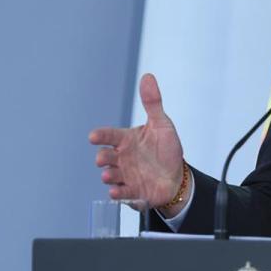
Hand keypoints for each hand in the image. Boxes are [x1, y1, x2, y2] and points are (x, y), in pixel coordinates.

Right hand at [89, 73, 186, 216]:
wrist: (176, 176)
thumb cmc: (166, 149)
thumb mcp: (162, 125)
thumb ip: (153, 102)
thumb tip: (148, 76)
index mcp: (127, 140)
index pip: (110, 135)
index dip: (101, 135)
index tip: (94, 136)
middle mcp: (122, 158)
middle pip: (105, 157)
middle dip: (103, 158)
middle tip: (105, 158)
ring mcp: (125, 175)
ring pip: (110, 176)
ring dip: (108, 176)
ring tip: (109, 175)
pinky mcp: (132, 191)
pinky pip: (121, 193)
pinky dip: (118, 193)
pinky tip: (116, 192)